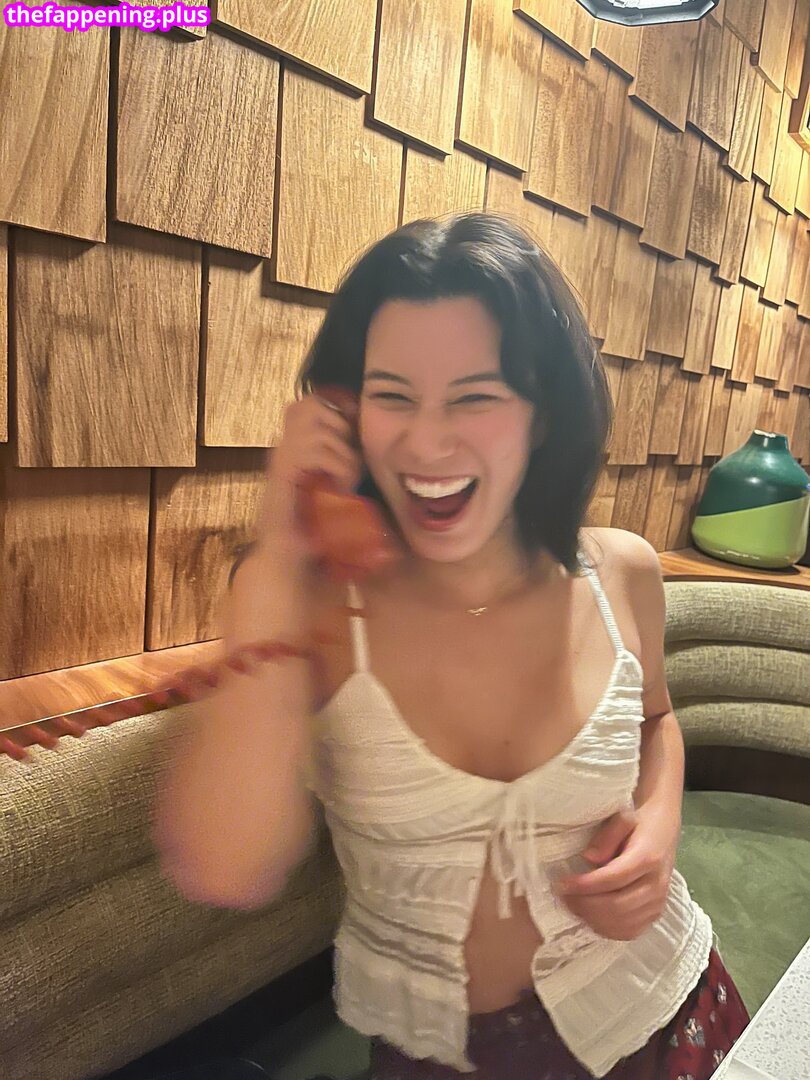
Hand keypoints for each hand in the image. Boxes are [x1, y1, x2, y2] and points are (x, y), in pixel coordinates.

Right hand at [257, 391, 363, 562]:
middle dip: (339, 426)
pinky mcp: (281, 475)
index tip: (356, 429)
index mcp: (295, 446)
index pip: (311, 401)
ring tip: (349, 479)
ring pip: (318, 428)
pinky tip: (342, 488)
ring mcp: (280, 460)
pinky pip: (316, 452)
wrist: (285, 560)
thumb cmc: (313, 529)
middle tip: (350, 457)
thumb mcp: (335, 487)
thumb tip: (379, 449)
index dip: (337, 407)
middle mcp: (283, 447)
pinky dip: (338, 467)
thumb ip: (346, 463)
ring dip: (343, 453)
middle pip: (310, 404)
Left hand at [554, 806, 679, 940]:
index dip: (585, 885)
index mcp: (648, 858)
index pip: (613, 879)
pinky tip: (591, 918)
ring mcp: (658, 902)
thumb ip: (606, 837)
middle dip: (585, 905)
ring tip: (574, 906)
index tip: (562, 884)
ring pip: (623, 923)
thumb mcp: (622, 819)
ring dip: (594, 919)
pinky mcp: (656, 913)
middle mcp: (656, 885)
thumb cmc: (639, 822)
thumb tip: (588, 859)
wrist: (664, 829)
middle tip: (564, 896)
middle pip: (617, 906)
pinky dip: (608, 930)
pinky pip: (631, 932)